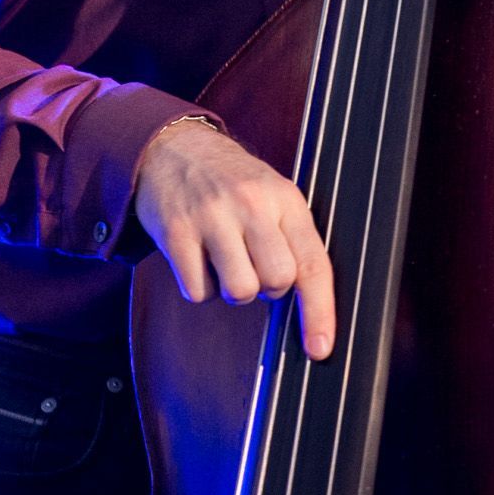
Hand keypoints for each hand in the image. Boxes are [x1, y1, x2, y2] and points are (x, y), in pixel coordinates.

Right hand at [133, 119, 334, 359]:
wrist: (173, 147)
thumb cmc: (230, 180)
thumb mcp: (271, 194)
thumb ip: (290, 238)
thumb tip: (309, 306)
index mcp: (283, 197)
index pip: (312, 261)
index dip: (319, 310)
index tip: (320, 347)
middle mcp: (251, 203)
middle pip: (277, 282)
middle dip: (267, 287)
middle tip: (253, 264)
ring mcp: (212, 216)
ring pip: (238, 292)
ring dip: (232, 288)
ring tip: (224, 258)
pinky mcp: (177, 231)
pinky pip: (197, 291)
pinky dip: (199, 285)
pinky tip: (198, 255)